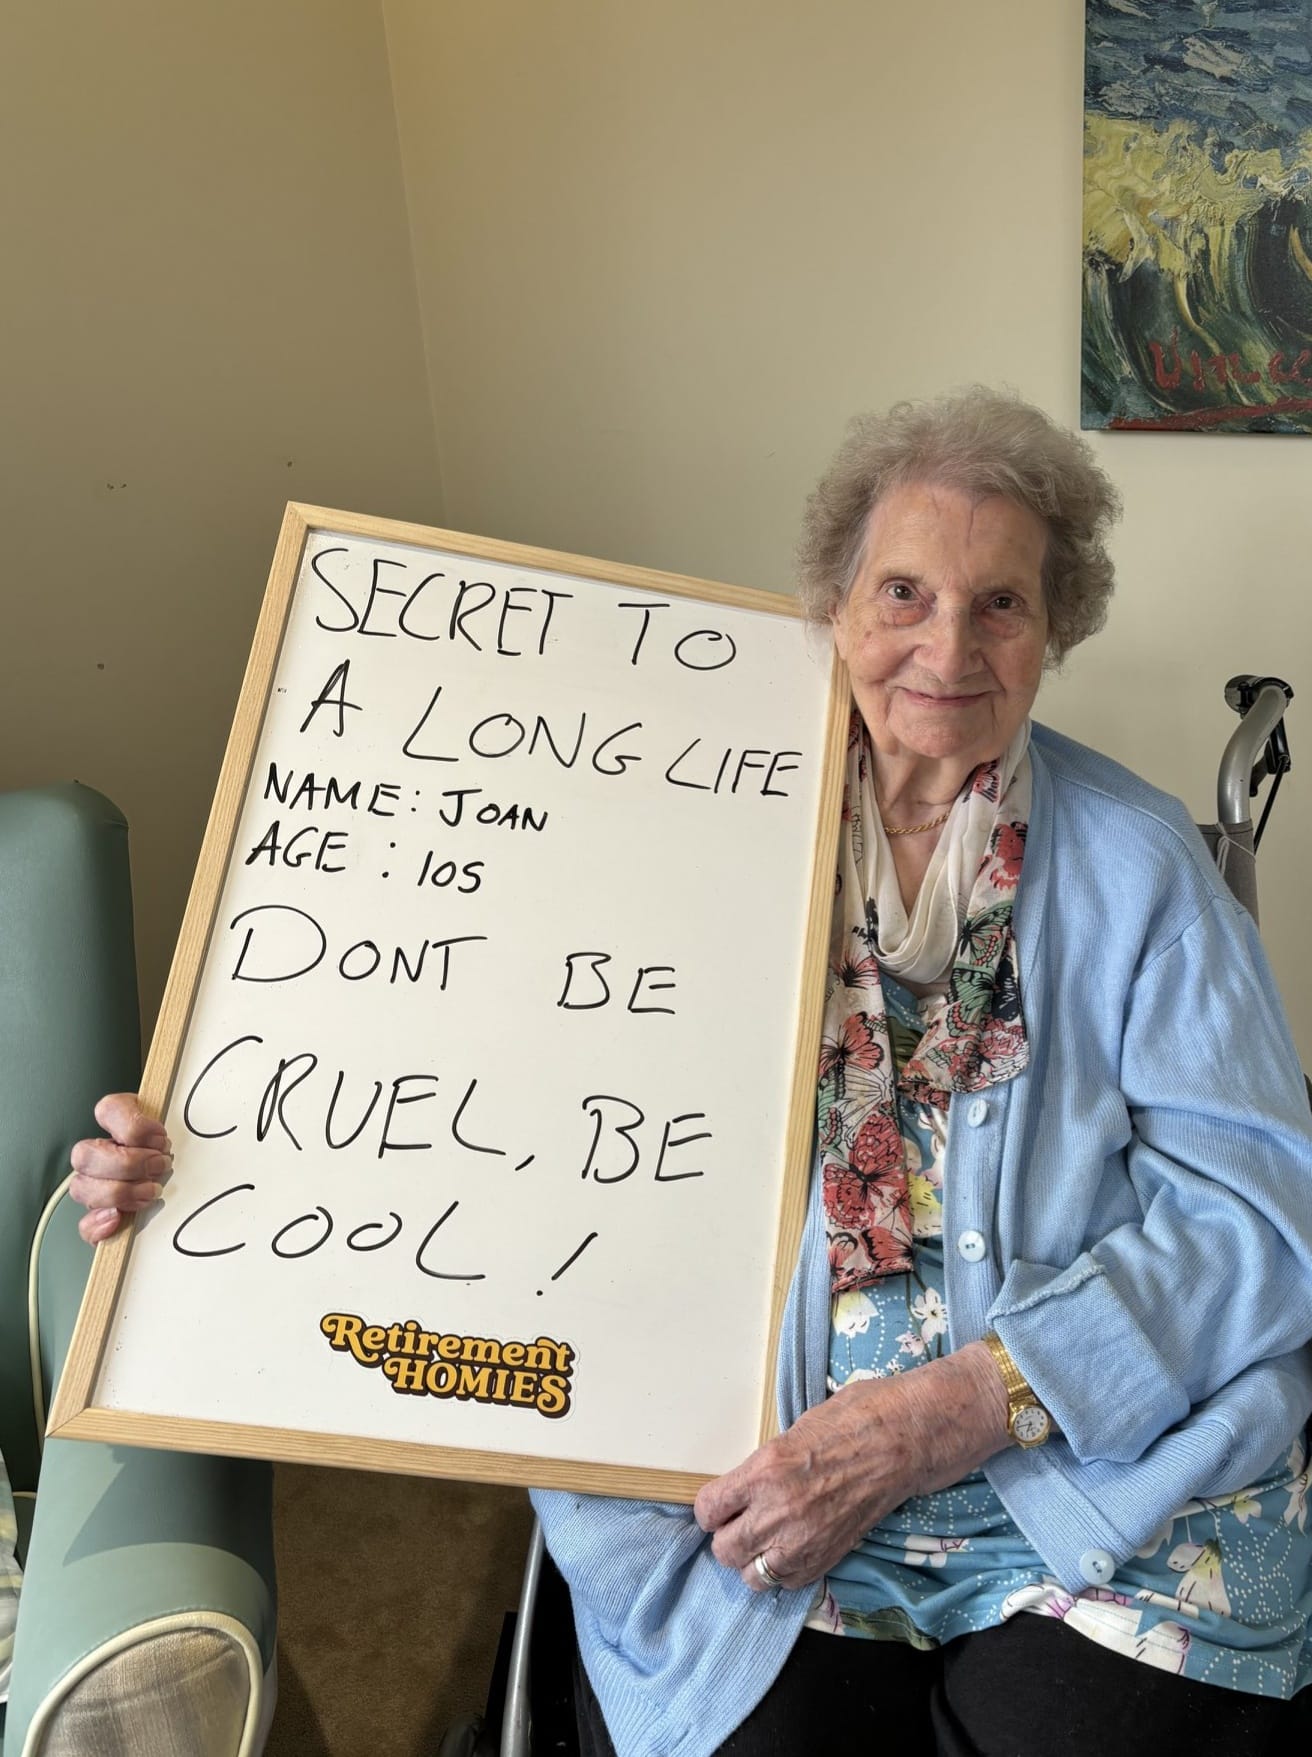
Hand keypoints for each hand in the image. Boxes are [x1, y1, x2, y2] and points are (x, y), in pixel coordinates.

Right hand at [69, 1093, 172, 1242]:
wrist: (183, 1173)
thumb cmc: (174, 1148)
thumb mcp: (177, 1129)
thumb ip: (173, 1128)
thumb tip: (170, 1140)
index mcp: (118, 1121)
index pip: (108, 1110)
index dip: (134, 1127)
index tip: (161, 1139)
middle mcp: (100, 1150)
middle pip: (86, 1154)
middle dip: (127, 1164)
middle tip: (159, 1166)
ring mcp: (95, 1182)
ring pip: (81, 1187)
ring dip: (118, 1192)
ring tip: (151, 1192)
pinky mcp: (100, 1214)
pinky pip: (84, 1223)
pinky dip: (97, 1224)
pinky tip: (118, 1219)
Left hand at [694, 1342, 1009, 1593]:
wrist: (903, 1441)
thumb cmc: (853, 1420)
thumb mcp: (793, 1431)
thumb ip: (763, 1465)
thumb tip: (745, 1485)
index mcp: (764, 1470)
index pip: (708, 1509)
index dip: (711, 1508)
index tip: (720, 1504)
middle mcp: (778, 1512)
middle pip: (723, 1550)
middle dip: (728, 1536)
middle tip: (742, 1521)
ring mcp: (804, 1541)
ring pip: (752, 1575)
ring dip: (753, 1559)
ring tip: (767, 1539)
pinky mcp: (828, 1558)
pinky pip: (787, 1583)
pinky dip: (783, 1571)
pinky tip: (792, 1548)